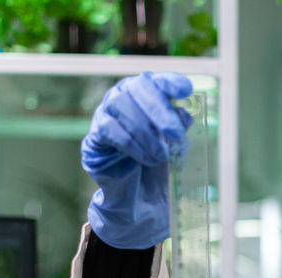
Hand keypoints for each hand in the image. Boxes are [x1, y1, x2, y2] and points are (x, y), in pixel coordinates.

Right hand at [82, 72, 193, 249]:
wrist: (136, 194)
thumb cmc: (157, 161)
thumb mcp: (175, 145)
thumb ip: (178, 128)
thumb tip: (183, 116)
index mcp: (149, 93)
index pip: (159, 80)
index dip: (171, 82)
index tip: (186, 91)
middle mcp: (126, 95)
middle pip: (139, 88)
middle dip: (159, 111)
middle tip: (174, 133)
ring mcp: (107, 111)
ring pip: (121, 105)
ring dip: (144, 132)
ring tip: (160, 156)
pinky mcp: (95, 133)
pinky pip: (108, 129)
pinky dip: (129, 143)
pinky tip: (144, 158)